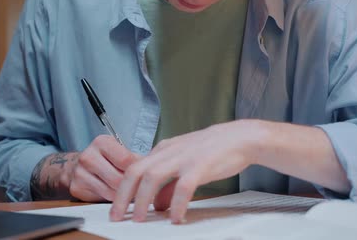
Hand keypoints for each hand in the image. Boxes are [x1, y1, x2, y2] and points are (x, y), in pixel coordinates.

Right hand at [68, 135, 139, 201]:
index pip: (126, 160)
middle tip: (139, 187)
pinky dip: (112, 198)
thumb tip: (153, 169)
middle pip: (119, 178)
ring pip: (111, 191)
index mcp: (102, 142)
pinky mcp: (77, 187)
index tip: (145, 175)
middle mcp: (89, 155)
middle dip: (131, 185)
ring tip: (128, 190)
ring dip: (122, 194)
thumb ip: (134, 159)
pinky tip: (114, 193)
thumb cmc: (102, 158)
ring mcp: (80, 172)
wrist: (75, 166)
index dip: (138, 170)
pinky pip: (102, 198)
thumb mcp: (117, 151)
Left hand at [109, 120, 261, 223]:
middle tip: (117, 216)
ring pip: (153, 176)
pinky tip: (174, 217)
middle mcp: (168, 152)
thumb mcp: (184, 163)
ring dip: (143, 199)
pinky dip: (176, 203)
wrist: (240, 137)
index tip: (116, 207)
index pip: (133, 168)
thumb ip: (168, 184)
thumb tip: (156, 205)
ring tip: (140, 218)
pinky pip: (183, 186)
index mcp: (162, 150)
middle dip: (123, 195)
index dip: (121, 189)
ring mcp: (183, 157)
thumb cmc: (213, 150)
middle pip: (136, 171)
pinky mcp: (200, 165)